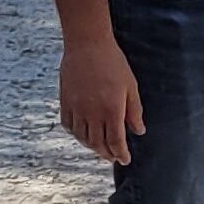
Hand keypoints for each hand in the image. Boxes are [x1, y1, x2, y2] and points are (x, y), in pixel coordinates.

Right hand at [59, 28, 144, 166]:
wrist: (87, 44)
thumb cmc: (113, 62)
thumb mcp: (130, 86)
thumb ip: (134, 111)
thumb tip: (139, 131)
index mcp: (111, 109)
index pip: (116, 141)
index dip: (121, 153)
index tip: (125, 160)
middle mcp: (92, 113)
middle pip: (98, 143)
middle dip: (107, 154)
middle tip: (113, 158)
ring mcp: (77, 108)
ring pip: (82, 137)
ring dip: (92, 147)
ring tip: (100, 149)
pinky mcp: (65, 101)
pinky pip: (68, 125)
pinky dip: (76, 134)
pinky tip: (83, 135)